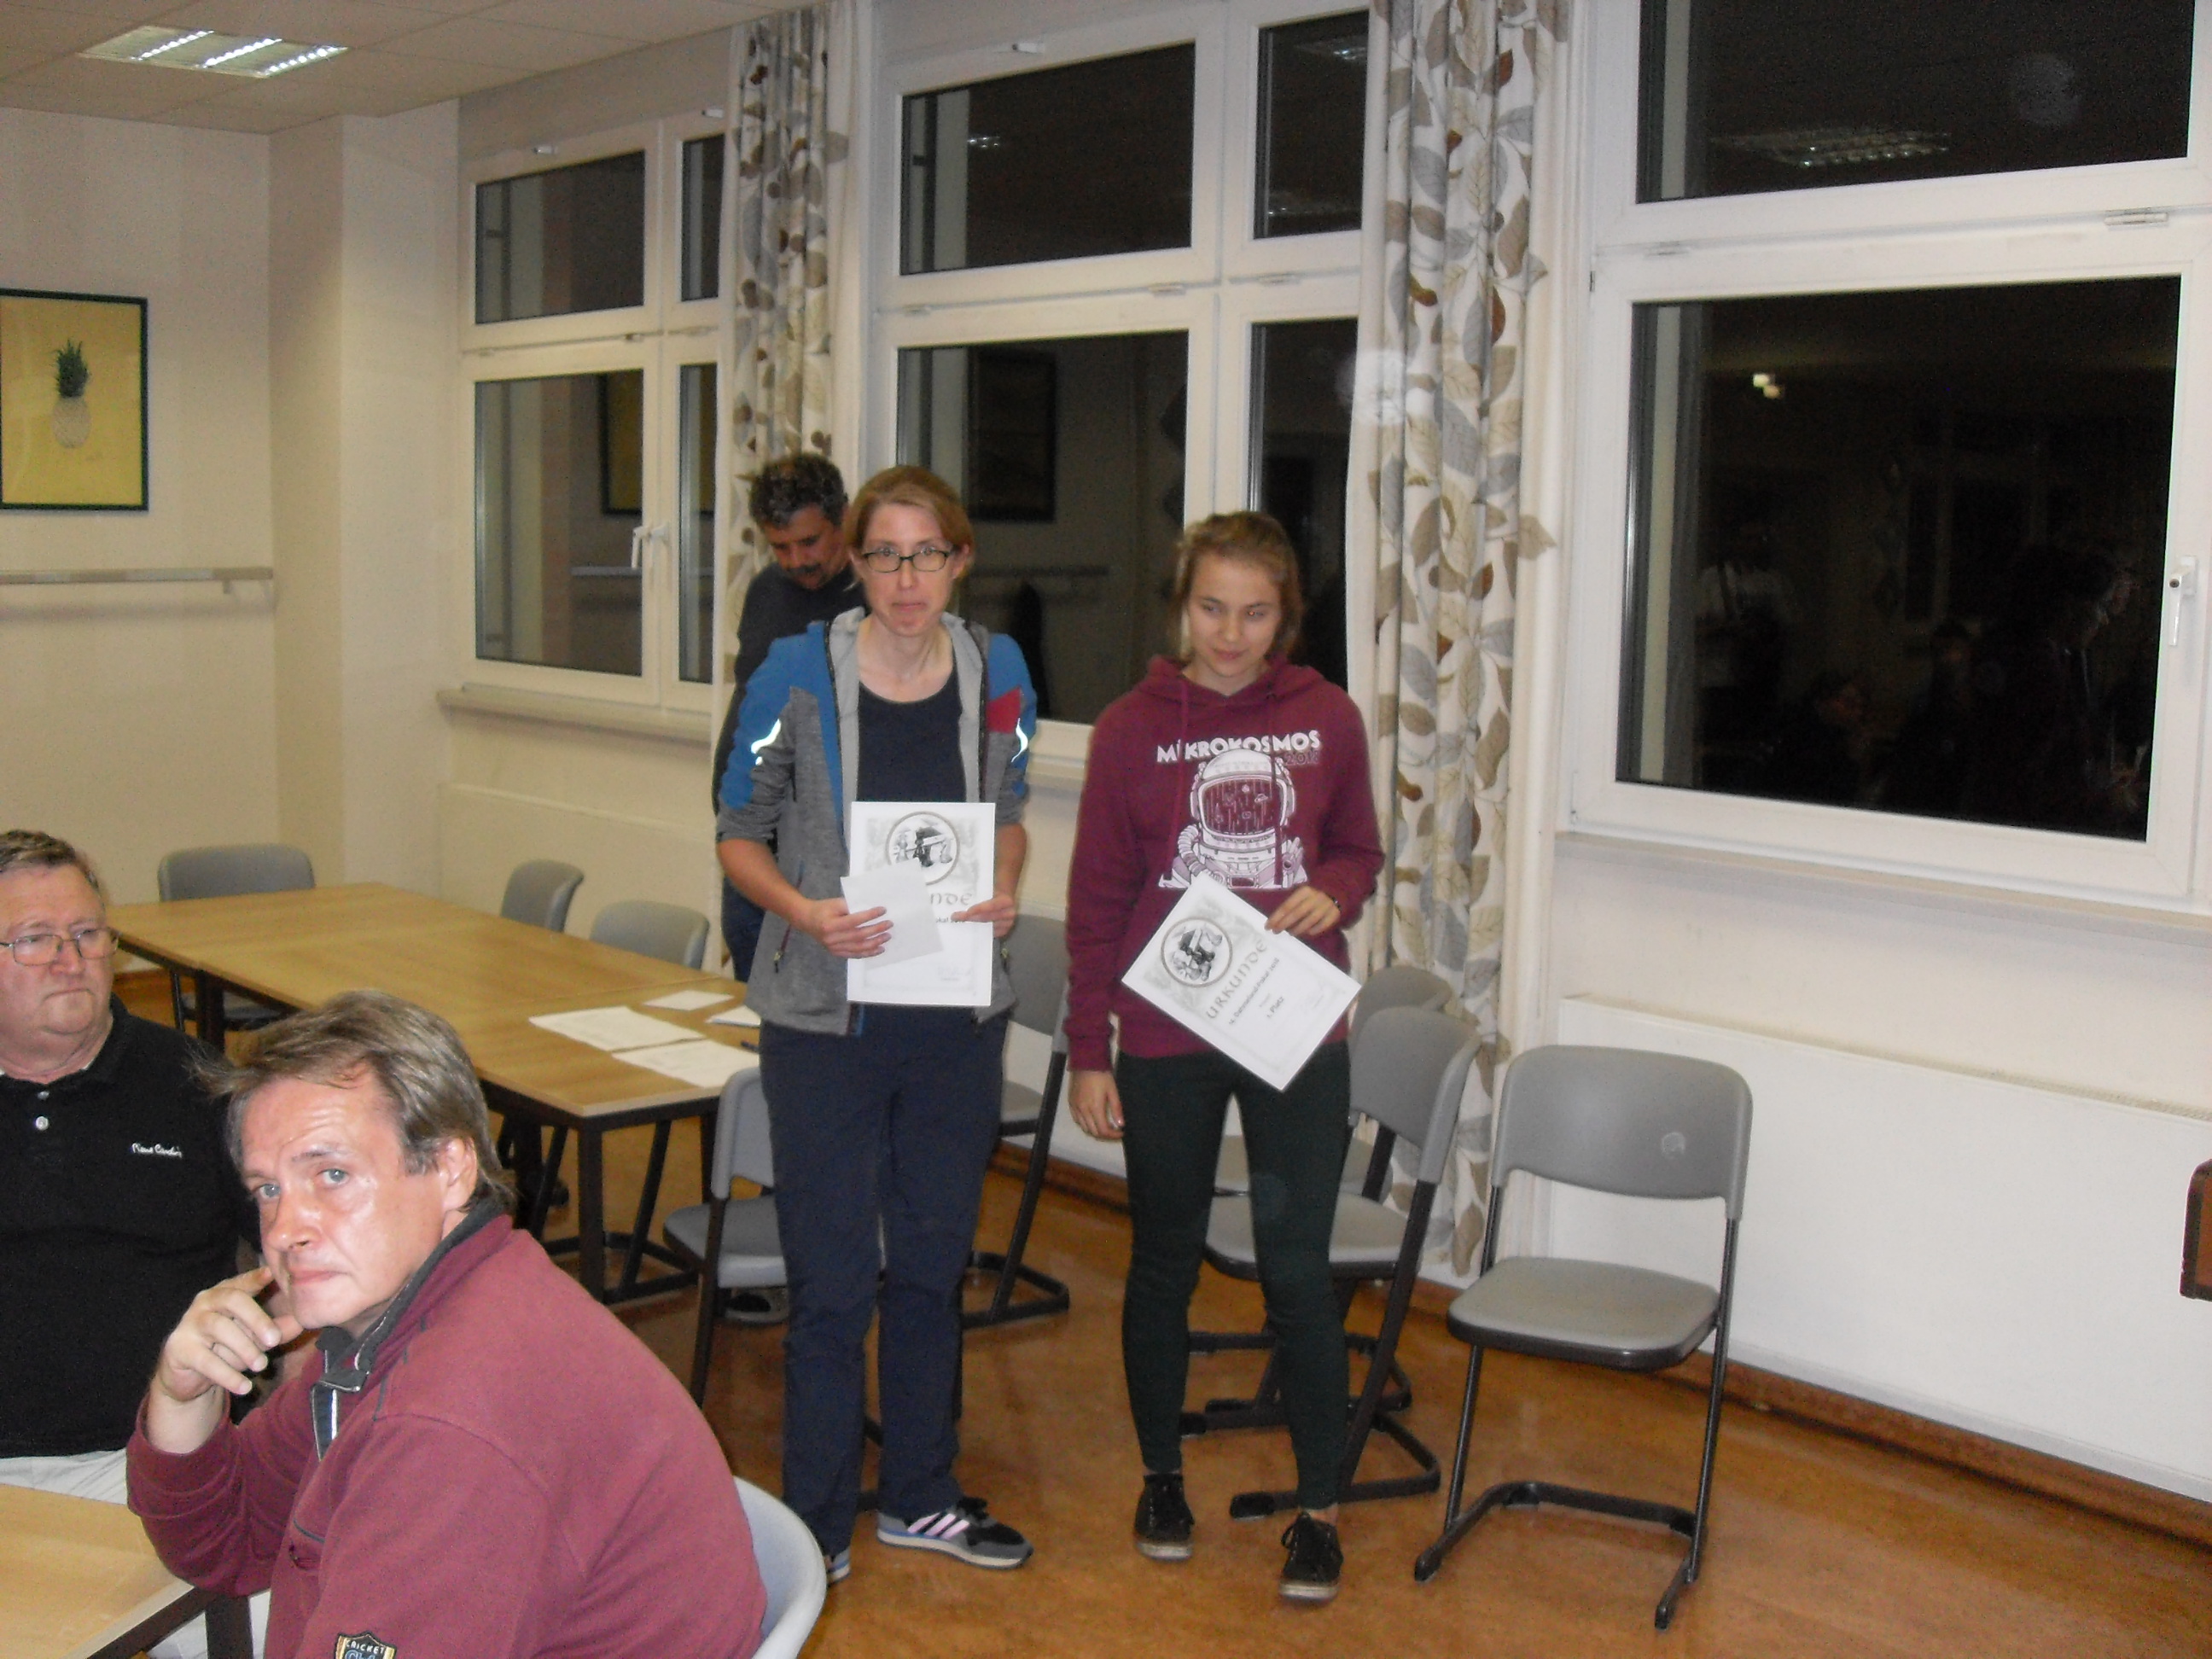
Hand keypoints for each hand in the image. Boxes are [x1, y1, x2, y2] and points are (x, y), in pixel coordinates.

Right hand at [153, 1267, 303, 1406]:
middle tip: (274, 1340)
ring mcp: (189, 1324)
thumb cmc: (227, 1348)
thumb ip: (276, 1330)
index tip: (271, 1274)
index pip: (241, 1283)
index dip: (254, 1278)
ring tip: (262, 1365)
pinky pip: (205, 1360)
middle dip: (256, 1319)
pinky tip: (245, 1386)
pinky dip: (228, 1375)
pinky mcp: (179, 1349)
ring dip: (244, 1348)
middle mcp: (206, 1303)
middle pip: (233, 1300)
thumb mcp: (254, 1339)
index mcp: (226, 1293)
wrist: (189, 1377)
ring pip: (219, 1328)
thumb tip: (302, 1322)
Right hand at [797, 897, 889, 957]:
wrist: (807, 920)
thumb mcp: (834, 903)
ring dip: (875, 943)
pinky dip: (868, 952)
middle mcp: (831, 939)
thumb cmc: (823, 909)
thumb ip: (851, 906)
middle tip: (889, 924)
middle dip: (876, 930)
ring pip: (859, 948)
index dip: (870, 916)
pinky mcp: (836, 953)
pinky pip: (855, 955)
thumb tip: (871, 908)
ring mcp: (833, 948)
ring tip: (887, 937)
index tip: (883, 910)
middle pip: (858, 935)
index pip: (854, 921)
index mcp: (830, 924)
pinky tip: (879, 949)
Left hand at [953, 891, 1018, 937]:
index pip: (991, 906)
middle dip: (970, 918)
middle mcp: (1009, 914)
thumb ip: (979, 891)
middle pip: (987, 918)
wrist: (1005, 898)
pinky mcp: (1004, 931)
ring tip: (960, 923)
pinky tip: (969, 928)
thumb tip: (962, 894)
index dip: (978, 909)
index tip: (966, 912)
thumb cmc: (994, 892)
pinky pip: (989, 933)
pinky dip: (979, 931)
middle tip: (956, 917)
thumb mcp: (988, 887)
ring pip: (987, 927)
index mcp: (1006, 901)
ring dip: (972, 925)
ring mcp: (1008, 924)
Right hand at [1068, 1069, 1123, 1140]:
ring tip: (1104, 1127)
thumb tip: (1120, 1124)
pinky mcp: (1071, 1103)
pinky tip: (1092, 1120)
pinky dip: (1085, 1124)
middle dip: (1105, 1135)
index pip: (1103, 1130)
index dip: (1113, 1135)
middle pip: (1093, 1132)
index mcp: (1095, 1108)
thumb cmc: (1102, 1075)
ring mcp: (1075, 1107)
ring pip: (1084, 1128)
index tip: (1121, 1132)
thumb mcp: (1113, 1090)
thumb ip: (1116, 1109)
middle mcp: (1083, 1111)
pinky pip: (1077, 1120)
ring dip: (1095, 1131)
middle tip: (1114, 1131)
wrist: (1086, 1062)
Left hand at [1266, 885, 1340, 937]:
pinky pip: (1323, 925)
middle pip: (1296, 914)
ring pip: (1310, 920)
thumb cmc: (1313, 893)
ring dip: (1298, 929)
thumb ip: (1291, 903)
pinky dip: (1315, 930)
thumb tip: (1276, 918)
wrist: (1336, 887)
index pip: (1287, 906)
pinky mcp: (1334, 914)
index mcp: (1304, 891)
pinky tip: (1308, 933)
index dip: (1276, 917)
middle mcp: (1314, 898)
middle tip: (1276, 931)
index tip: (1268, 926)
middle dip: (1284, 924)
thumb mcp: (1301, 893)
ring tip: (1291, 933)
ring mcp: (1325, 906)